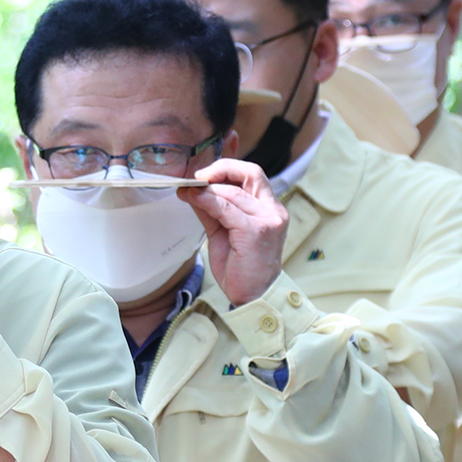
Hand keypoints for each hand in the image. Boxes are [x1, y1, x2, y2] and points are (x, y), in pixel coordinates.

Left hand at [182, 158, 288, 306]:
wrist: (253, 297)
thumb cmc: (241, 268)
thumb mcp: (224, 231)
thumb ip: (213, 209)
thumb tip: (193, 190)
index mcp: (270, 208)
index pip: (253, 174)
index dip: (229, 165)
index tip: (204, 172)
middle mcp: (273, 211)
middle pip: (251, 172)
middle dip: (221, 169)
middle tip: (196, 178)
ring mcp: (267, 220)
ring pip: (234, 191)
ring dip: (207, 189)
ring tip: (188, 191)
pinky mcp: (255, 231)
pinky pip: (227, 208)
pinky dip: (208, 201)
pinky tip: (193, 199)